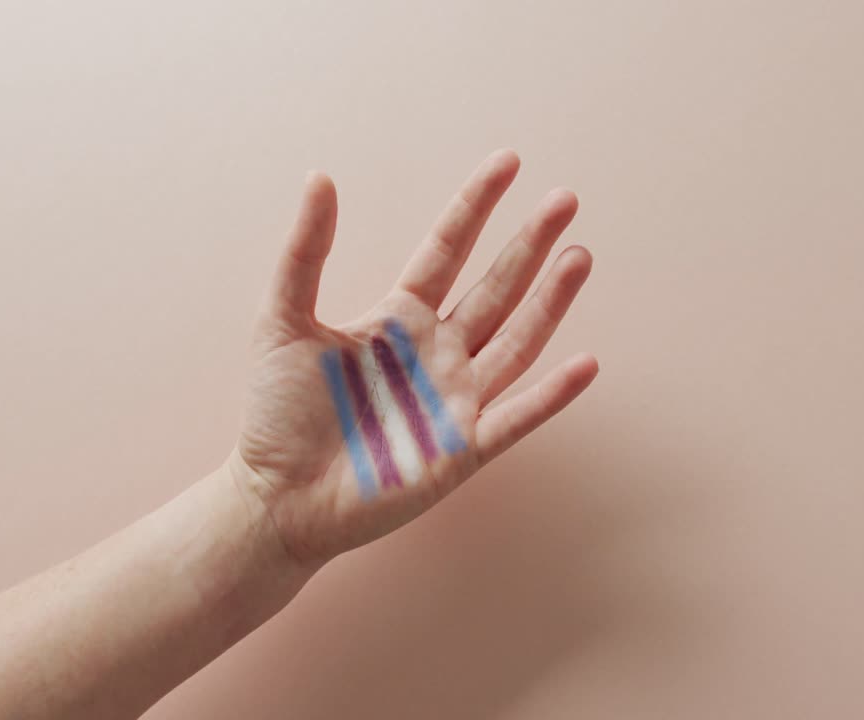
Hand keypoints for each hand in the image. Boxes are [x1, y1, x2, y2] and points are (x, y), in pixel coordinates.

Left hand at [230, 150, 596, 565]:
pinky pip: (517, 416)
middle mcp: (436, 353)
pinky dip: (551, 393)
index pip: (447, 249)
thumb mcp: (282, 319)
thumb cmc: (277, 414)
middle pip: (495, 287)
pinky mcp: (462, 449)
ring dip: (549, 301)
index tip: (508, 162)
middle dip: (529, 243)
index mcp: (398, 319)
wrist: (277, 497)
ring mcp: (455, 400)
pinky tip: (585, 362)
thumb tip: (321, 177)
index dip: (477, 206)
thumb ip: (305, 252)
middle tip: (564, 199)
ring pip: (515, 341)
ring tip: (579, 256)